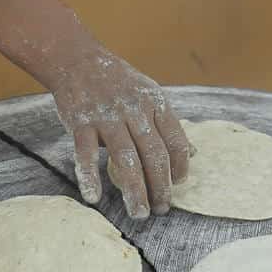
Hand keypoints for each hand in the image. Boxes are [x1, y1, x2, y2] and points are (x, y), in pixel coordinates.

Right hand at [48, 49, 192, 218]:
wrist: (77, 59)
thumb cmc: (117, 81)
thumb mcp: (149, 94)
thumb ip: (168, 124)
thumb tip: (194, 154)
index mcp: (154, 102)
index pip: (175, 139)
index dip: (180, 165)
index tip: (178, 184)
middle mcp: (133, 110)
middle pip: (154, 154)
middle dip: (160, 185)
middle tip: (161, 209)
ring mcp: (107, 116)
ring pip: (125, 158)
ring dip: (134, 189)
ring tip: (139, 213)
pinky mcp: (80, 122)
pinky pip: (85, 154)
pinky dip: (89, 176)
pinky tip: (94, 197)